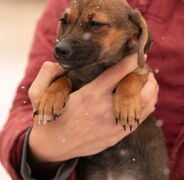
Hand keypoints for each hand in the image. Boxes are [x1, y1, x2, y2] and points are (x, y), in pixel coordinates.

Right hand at [28, 54, 157, 161]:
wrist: (54, 145)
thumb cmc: (49, 116)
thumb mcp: (39, 93)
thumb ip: (46, 73)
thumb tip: (56, 63)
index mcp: (90, 95)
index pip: (117, 73)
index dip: (130, 61)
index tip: (137, 52)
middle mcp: (105, 109)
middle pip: (138, 91)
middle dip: (147, 77)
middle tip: (145, 69)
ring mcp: (113, 125)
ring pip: (144, 107)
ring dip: (150, 91)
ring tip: (147, 82)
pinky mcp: (115, 136)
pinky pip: (139, 120)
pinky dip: (146, 107)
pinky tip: (143, 100)